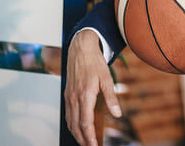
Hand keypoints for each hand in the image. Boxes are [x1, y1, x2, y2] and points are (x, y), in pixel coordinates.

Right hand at [64, 31, 121, 145]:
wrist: (80, 49)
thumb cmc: (94, 63)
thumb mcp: (107, 79)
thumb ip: (111, 98)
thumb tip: (117, 114)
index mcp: (84, 95)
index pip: (85, 123)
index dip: (89, 137)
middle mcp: (74, 98)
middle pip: (75, 126)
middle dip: (82, 140)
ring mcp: (69, 96)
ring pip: (70, 122)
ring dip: (76, 134)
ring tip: (85, 142)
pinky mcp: (67, 94)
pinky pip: (68, 114)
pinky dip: (72, 125)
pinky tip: (78, 128)